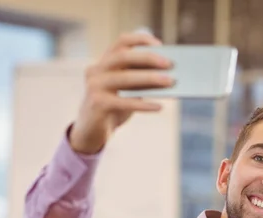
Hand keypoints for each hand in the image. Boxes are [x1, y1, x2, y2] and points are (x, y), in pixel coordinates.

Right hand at [69, 32, 174, 153]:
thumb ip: (141, 79)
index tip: (160, 44)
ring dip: (149, 78)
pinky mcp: (97, 104)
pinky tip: (159, 107)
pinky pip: (124, 102)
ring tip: (170, 81)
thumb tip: (169, 74)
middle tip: (170, 63)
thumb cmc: (115, 107)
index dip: (140, 40)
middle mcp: (96, 70)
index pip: (121, 42)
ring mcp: (94, 86)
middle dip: (148, 58)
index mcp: (104, 62)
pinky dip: (143, 104)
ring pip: (124, 77)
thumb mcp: (127, 90)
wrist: (92, 131)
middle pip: (123, 56)